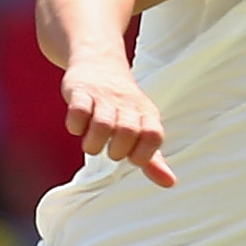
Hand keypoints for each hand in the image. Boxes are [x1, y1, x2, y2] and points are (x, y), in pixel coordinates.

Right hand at [61, 53, 175, 183]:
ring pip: (102, 124)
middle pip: (127, 132)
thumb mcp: (142, 128)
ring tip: (92, 145)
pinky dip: (75, 125)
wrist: (99, 61)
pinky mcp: (80, 91)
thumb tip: (169, 183)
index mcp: (147, 114)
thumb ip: (153, 158)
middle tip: (110, 150)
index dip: (143, 154)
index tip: (132, 158)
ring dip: (94, 143)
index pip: (154, 136)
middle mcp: (127, 104)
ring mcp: (103, 96)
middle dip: (117, 150)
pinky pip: (78, 110)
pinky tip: (77, 127)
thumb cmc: (123, 106)